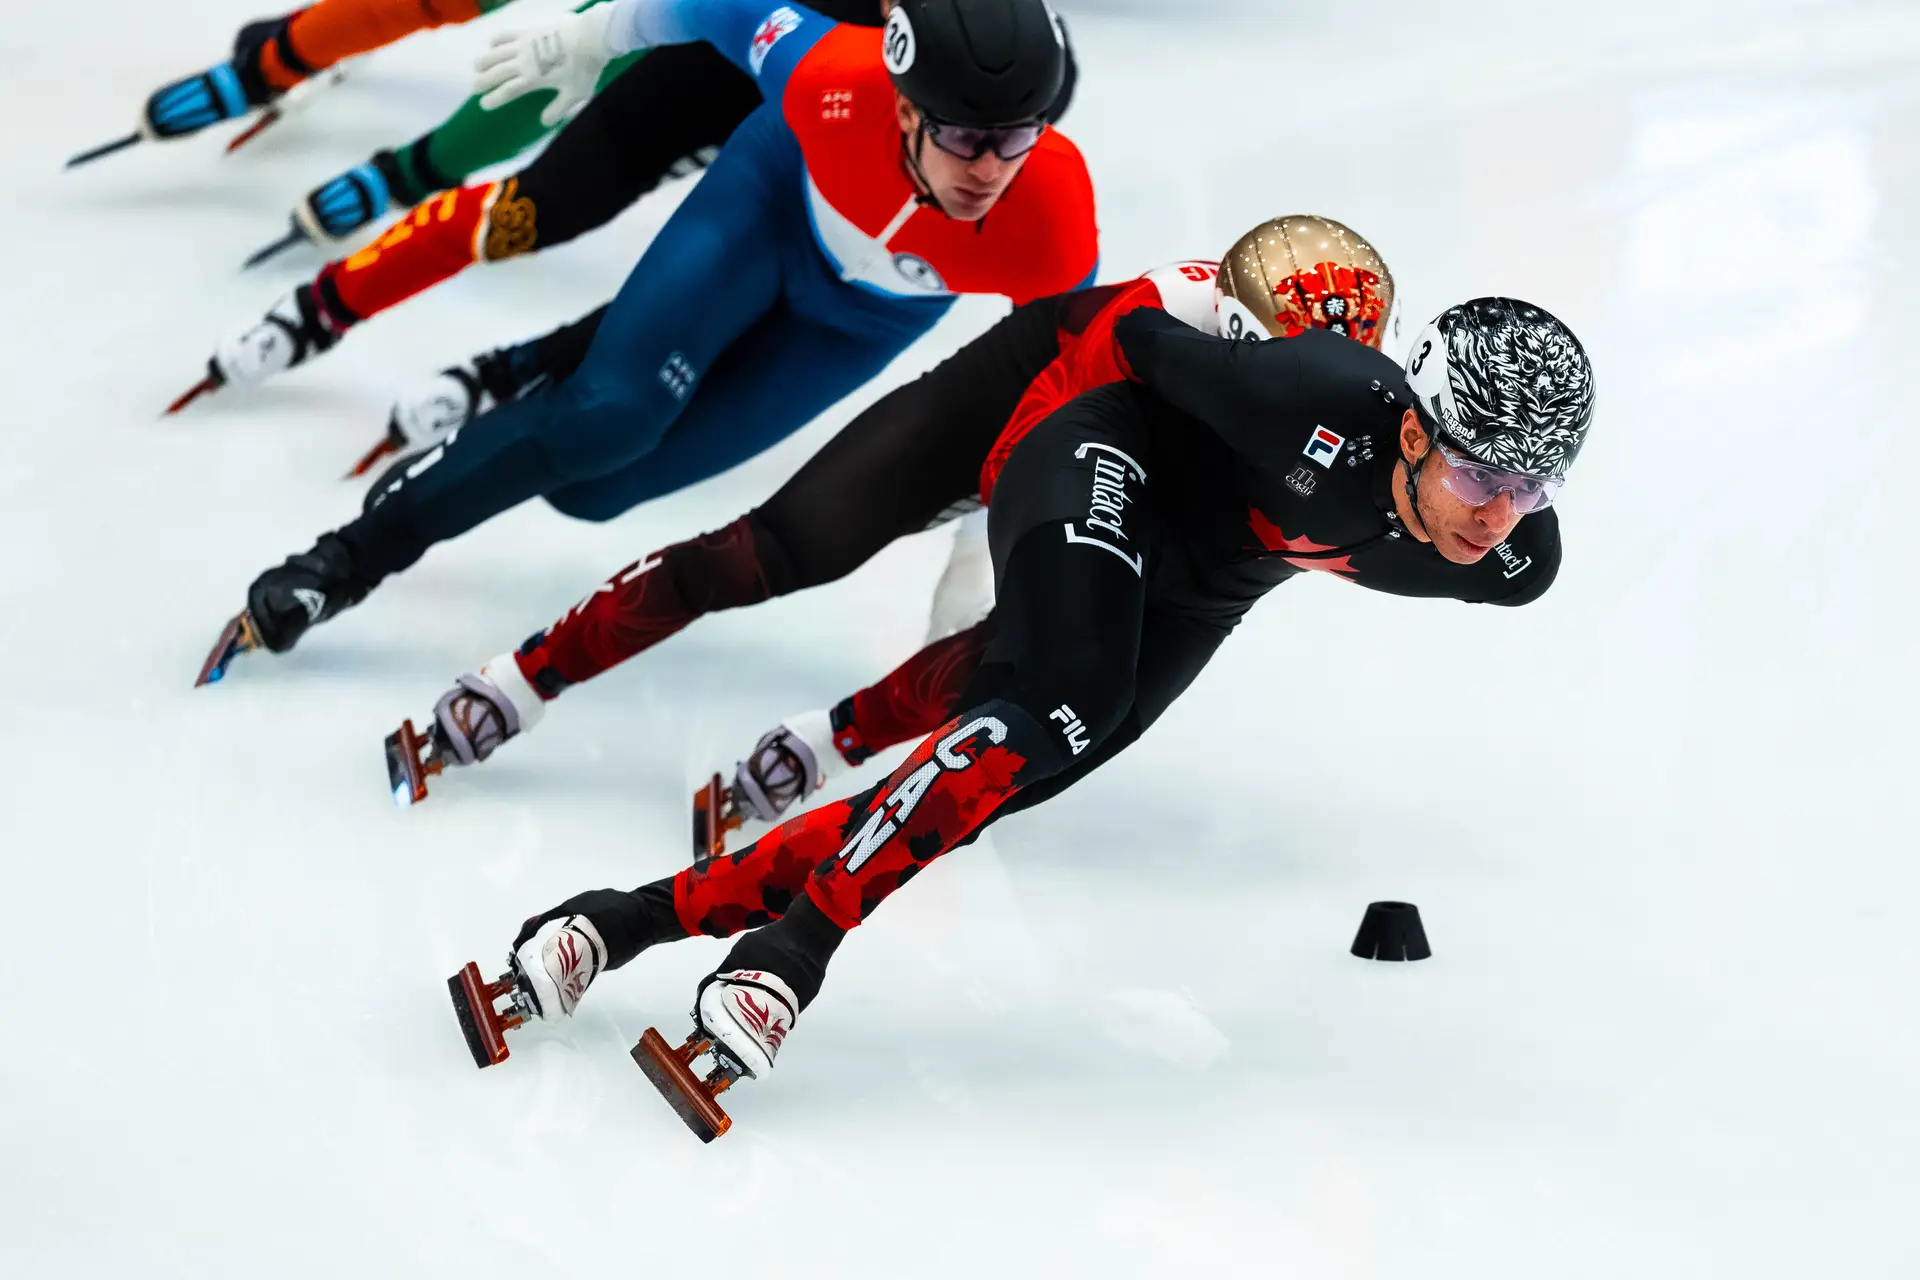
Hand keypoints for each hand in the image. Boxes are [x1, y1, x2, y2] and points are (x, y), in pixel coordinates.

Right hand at [473, 5, 619, 127]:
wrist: (590, 37)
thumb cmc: (585, 68)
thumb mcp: (575, 94)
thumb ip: (558, 109)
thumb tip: (544, 122)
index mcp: (533, 79)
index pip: (508, 91)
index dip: (494, 99)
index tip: (484, 105)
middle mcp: (524, 61)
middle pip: (497, 72)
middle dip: (483, 81)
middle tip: (474, 88)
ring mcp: (525, 43)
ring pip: (497, 53)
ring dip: (485, 60)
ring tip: (476, 67)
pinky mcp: (530, 30)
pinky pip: (508, 34)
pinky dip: (497, 39)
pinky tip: (491, 44)